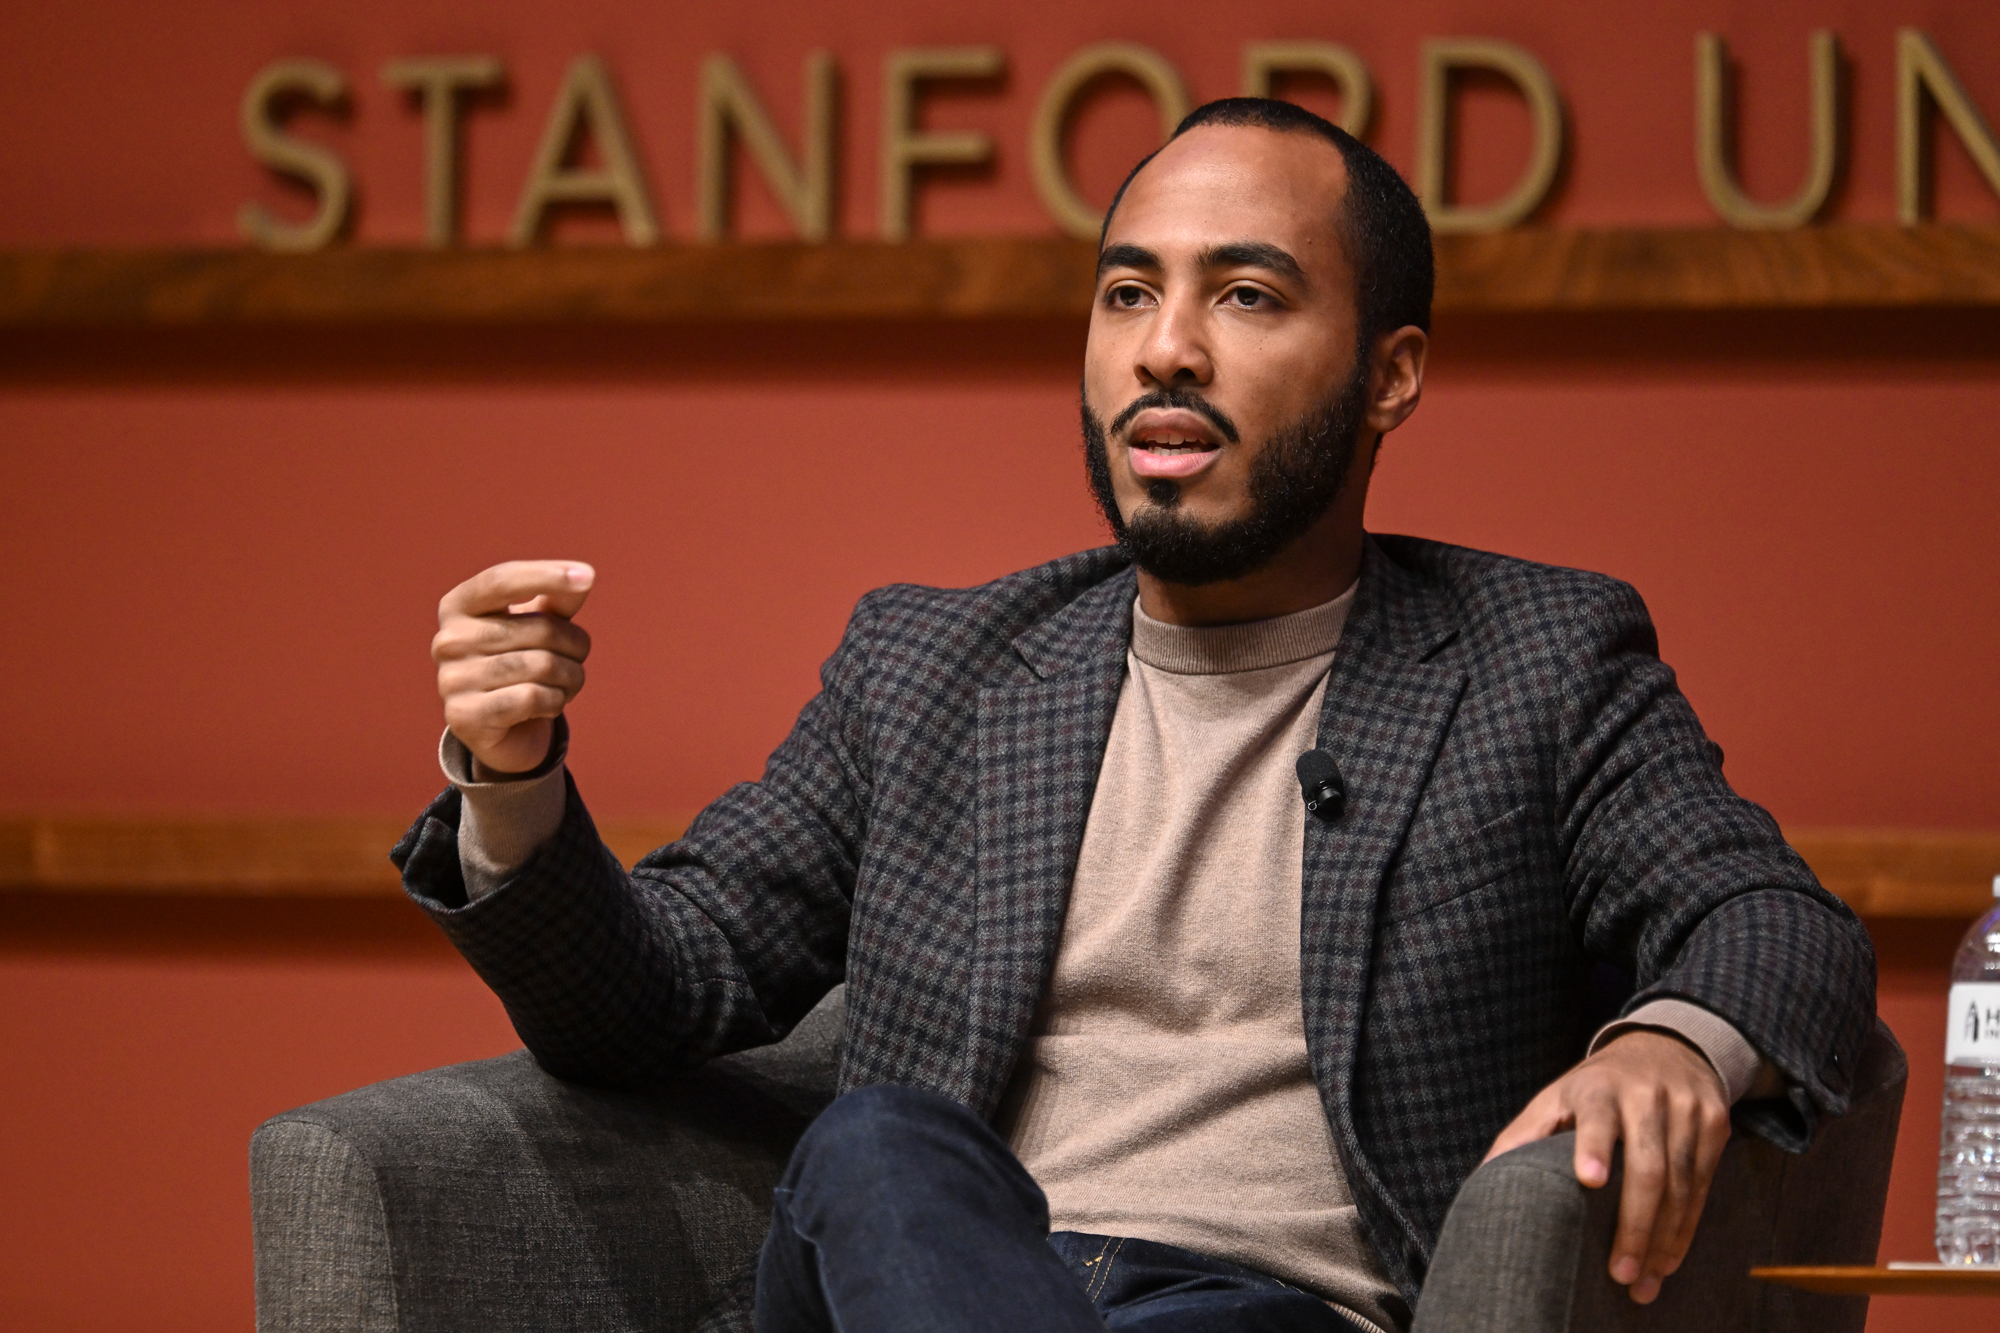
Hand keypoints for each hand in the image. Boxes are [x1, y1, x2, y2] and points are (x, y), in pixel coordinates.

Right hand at [433, 561, 594, 774]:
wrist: (504, 729)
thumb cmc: (523, 662)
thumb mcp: (539, 623)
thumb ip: (557, 598)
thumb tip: (583, 577)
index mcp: (458, 606)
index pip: (502, 580)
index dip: (546, 575)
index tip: (588, 577)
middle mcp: (448, 640)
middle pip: (540, 629)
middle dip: (575, 645)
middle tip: (576, 659)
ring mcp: (451, 679)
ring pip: (542, 666)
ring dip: (571, 677)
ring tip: (566, 683)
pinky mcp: (465, 716)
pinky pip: (532, 697)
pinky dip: (555, 702)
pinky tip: (548, 705)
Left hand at [1482, 1029, 1730, 1303]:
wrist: (1665, 1046)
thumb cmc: (1596, 1087)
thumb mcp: (1556, 1097)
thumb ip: (1523, 1135)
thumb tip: (1482, 1178)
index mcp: (1598, 1087)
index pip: (1596, 1117)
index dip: (1594, 1146)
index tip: (1590, 1180)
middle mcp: (1646, 1094)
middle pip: (1648, 1166)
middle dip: (1634, 1225)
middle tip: (1619, 1274)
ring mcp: (1686, 1108)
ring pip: (1681, 1184)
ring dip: (1663, 1240)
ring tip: (1643, 1283)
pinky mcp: (1716, 1124)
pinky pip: (1703, 1186)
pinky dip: (1686, 1228)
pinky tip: (1668, 1259)